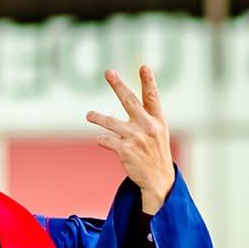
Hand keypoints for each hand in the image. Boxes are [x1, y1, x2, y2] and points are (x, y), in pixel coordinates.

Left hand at [88, 65, 175, 213]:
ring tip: (89, 115)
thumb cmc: (156, 152)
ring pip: (111, 122)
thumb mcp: (158, 131)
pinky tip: (101, 140)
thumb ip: (147, 115)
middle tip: (109, 72)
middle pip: (130, 101)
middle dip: (118, 86)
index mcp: (158, 120)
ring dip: (98, 117)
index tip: (144, 67)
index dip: (148, 81)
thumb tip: (128, 96)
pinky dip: (102, 139)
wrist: (159, 180)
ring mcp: (136, 138)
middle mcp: (148, 127)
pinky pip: (107, 140)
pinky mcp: (125, 150)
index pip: (152, 97)